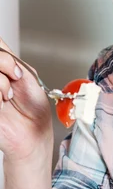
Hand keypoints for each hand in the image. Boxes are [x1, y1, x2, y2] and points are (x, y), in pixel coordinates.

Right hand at [0, 39, 52, 161]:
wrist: (34, 133)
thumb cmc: (32, 107)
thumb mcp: (26, 74)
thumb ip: (9, 58)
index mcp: (0, 66)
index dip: (3, 55)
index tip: (16, 70)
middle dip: (5, 63)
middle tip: (15, 78)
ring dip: (1, 83)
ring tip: (8, 96)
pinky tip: (1, 106)